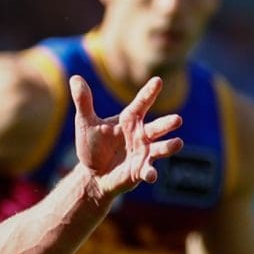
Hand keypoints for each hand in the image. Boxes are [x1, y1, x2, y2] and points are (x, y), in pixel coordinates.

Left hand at [71, 73, 182, 201]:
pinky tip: (151, 175)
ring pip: (160, 148)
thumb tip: (75, 78)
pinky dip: (150, 172)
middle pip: (157, 127)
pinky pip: (148, 170)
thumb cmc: (92, 146)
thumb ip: (84, 102)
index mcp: (130, 120)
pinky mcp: (141, 170)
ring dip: (169, 146)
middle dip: (167, 124)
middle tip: (178, 120)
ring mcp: (143, 153)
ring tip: (178, 143)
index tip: (158, 81)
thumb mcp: (85, 123)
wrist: (93, 174)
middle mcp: (141, 134)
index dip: (149, 93)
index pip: (141, 103)